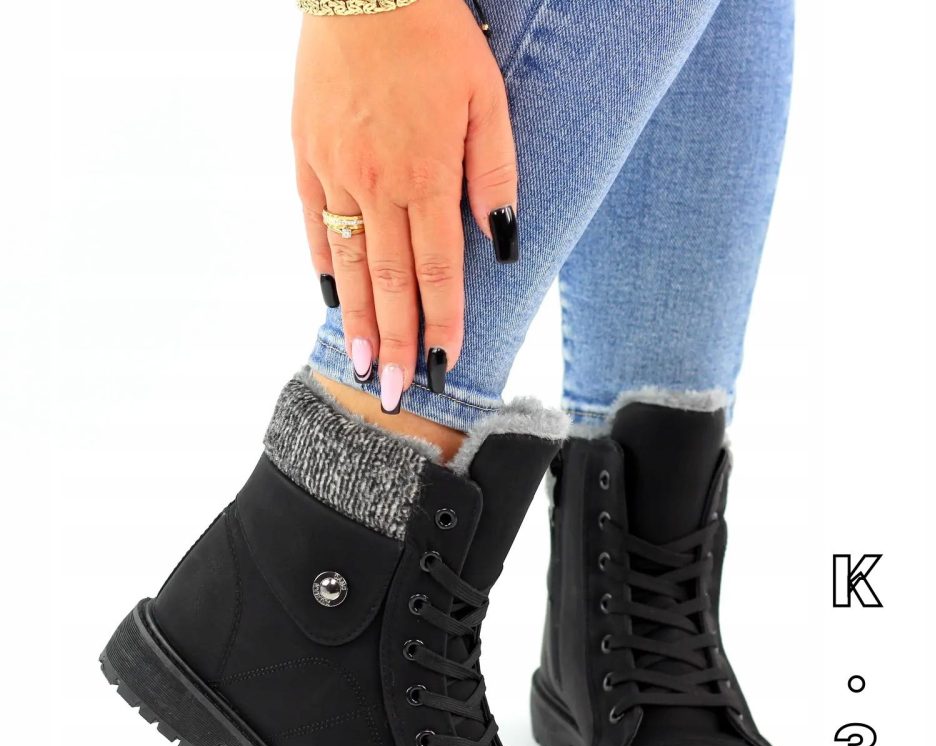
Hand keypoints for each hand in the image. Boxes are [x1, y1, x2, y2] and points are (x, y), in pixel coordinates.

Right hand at [293, 1, 517, 408]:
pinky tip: (331, 301)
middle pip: (390, 280)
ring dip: (357, 319)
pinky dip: (324, 265)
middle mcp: (376, 182)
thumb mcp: (488, 98)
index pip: (437, 268)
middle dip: (395, 341)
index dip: (442, 322)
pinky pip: (313, 222)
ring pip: (349, 262)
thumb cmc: (436, 34)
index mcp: (426, 172)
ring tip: (359, 364)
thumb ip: (495, 175)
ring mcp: (334, 170)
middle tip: (392, 392)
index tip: (444, 365)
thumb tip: (502, 244)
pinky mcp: (306, 153)